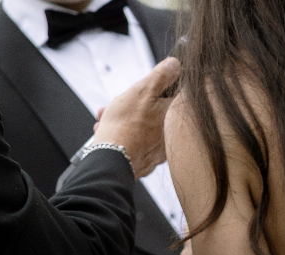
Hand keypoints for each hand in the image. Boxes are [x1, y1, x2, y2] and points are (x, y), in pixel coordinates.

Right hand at [94, 58, 179, 178]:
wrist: (113, 159)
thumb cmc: (126, 126)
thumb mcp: (142, 90)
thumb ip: (161, 76)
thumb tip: (176, 65)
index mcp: (174, 115)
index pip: (174, 93)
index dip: (156, 86)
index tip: (144, 87)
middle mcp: (172, 134)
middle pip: (154, 109)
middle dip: (133, 102)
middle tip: (119, 102)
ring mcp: (160, 149)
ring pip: (142, 125)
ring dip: (123, 117)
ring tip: (108, 117)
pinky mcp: (148, 159)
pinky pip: (136, 141)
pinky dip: (123, 134)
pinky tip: (110, 133)